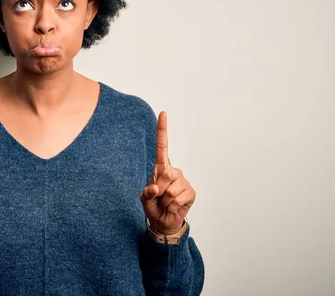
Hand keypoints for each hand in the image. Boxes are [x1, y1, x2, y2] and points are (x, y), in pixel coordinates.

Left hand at [140, 111, 195, 234]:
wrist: (163, 220)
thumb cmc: (153, 205)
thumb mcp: (144, 199)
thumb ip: (147, 193)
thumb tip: (156, 188)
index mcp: (161, 168)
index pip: (162, 146)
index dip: (162, 130)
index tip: (163, 113)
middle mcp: (173, 171)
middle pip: (166, 174)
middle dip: (159, 190)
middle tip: (159, 197)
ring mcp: (183, 181)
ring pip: (171, 190)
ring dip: (165, 200)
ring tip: (165, 202)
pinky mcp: (191, 192)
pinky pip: (178, 198)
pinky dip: (172, 206)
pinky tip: (173, 206)